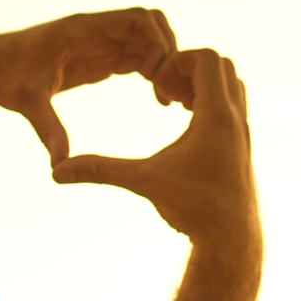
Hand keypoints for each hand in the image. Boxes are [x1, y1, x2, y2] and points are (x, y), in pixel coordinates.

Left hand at [0, 9, 190, 165]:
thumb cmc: (8, 79)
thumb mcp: (29, 104)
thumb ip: (48, 130)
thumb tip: (59, 165)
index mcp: (83, 30)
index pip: (138, 20)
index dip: (159, 45)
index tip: (159, 81)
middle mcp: (96, 31)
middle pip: (151, 25)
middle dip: (169, 54)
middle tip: (170, 91)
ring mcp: (100, 42)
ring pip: (149, 40)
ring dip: (165, 65)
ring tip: (168, 100)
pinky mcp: (101, 56)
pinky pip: (139, 55)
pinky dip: (155, 72)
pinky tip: (159, 99)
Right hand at [52, 49, 255, 243]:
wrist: (231, 242)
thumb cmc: (195, 211)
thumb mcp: (144, 182)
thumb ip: (101, 170)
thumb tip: (57, 172)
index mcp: (217, 117)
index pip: (208, 58)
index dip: (178, 60)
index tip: (158, 84)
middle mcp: (237, 121)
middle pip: (223, 66)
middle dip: (191, 69)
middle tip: (166, 91)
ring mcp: (244, 134)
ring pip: (232, 86)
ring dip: (204, 86)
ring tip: (176, 105)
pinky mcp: (243, 148)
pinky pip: (233, 109)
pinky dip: (212, 105)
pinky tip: (188, 127)